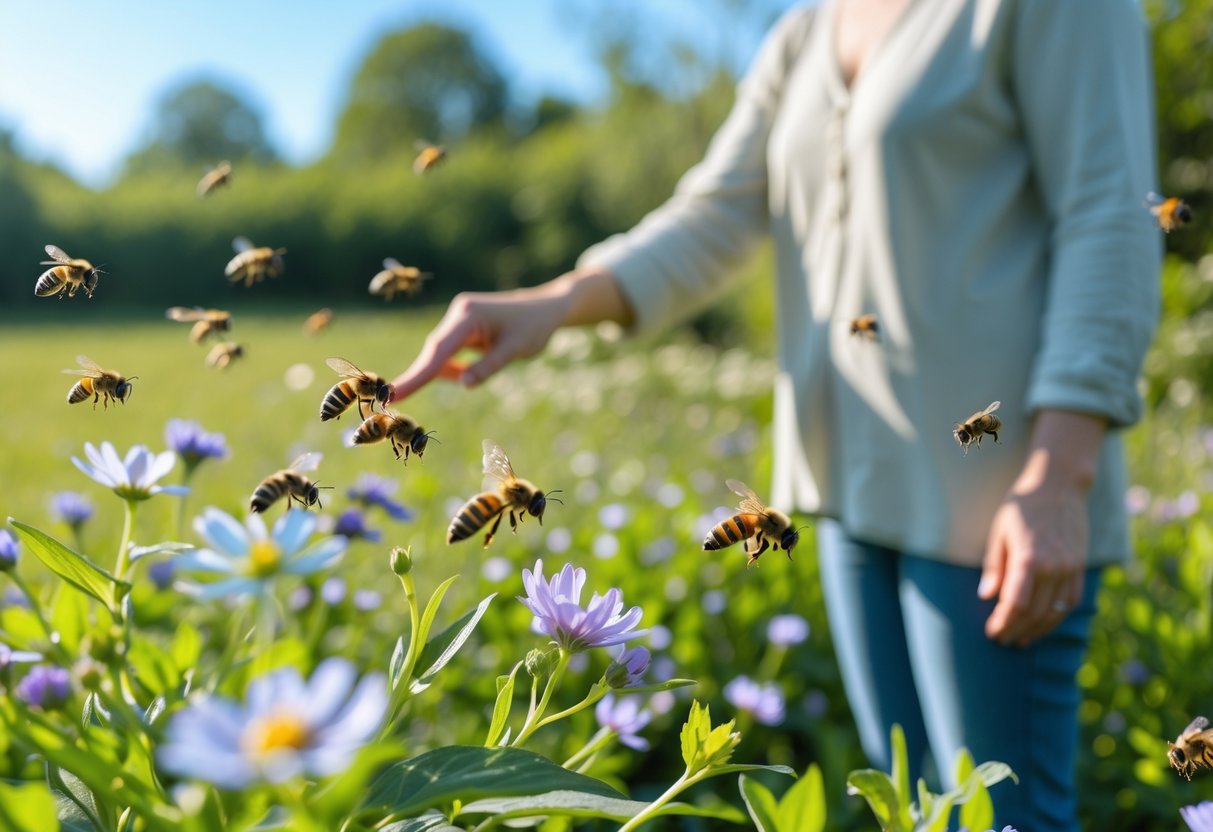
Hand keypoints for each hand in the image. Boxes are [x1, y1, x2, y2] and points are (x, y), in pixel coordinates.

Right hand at [390, 289, 569, 401]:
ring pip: (440, 352)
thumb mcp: (515, 350)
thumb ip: (488, 367)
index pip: (438, 350)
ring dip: (446, 371)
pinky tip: (470, 369)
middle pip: (434, 351)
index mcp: (468, 315)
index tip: (393, 393)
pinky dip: (453, 366)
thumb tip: (462, 383)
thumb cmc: (533, 327)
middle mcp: (458, 313)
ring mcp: (457, 317)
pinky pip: (448, 351)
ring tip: (482, 366)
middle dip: (420, 376)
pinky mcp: (461, 324)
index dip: (416, 374)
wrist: (544, 308)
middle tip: (394, 401)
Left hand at [978, 481, 1087, 646]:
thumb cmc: (1022, 506)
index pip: (1016, 604)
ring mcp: (1070, 568)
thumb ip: (995, 567)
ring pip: (1055, 611)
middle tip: (1003, 640)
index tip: (992, 632)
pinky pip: (1071, 600)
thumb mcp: (999, 532)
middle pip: (1035, 612)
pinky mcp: (1080, 566)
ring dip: (1038, 629)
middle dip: (1017, 630)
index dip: (1004, 623)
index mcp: (1029, 558)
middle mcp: (1053, 567)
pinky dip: (1058, 615)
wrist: (1058, 485)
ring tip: (1022, 639)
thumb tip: (986, 596)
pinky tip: (1044, 622)